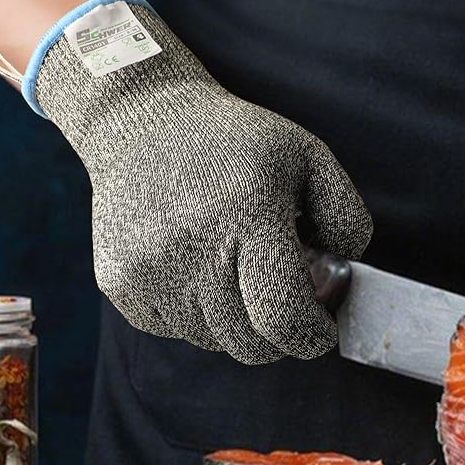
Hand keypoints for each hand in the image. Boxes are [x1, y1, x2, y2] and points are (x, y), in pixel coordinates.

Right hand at [31, 0, 370, 363]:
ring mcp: (148, 269)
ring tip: (236, 269)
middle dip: (278, 335)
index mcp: (248, 214)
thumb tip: (344, 276)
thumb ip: (345, 215)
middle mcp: (192, 248)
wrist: (140, 121)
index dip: (310, 336)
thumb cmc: (236, 143)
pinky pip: (174, 330)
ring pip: (212, 341)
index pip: (282, 316)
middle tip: (285, 300)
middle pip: (249, 343)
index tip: (321, 330)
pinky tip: (196, 266)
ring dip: (236, 322)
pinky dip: (195, 315)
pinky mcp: (119, 283)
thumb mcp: (308, 156)